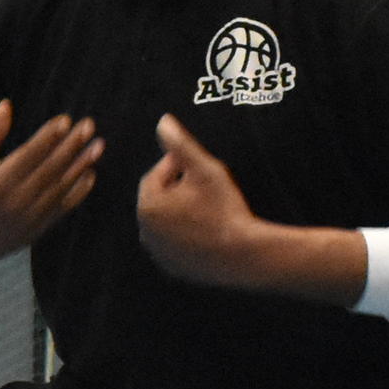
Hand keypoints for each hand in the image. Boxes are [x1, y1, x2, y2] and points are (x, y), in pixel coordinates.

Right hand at [0, 105, 99, 282]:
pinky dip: (77, 193)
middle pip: (51, 168)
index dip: (51, 135)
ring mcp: (27, 219)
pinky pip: (61, 210)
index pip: (31, 153)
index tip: (67, 120)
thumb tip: (6, 105)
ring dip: (81, 166)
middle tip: (89, 126)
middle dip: (72, 145)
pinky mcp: (33, 232)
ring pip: (61, 189)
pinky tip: (89, 175)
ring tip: (97, 146)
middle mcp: (15, 202)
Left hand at [135, 117, 286, 286]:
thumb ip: (181, 145)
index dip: (176, 167)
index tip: (198, 166)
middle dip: (177, 189)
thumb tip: (162, 120)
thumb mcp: (205, 169)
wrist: (243, 254)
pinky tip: (209, 228)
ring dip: (181, 211)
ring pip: (167, 222)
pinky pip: (175, 243)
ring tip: (208, 206)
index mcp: (147, 206)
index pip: (155, 176)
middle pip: (159, 200)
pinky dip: (186, 234)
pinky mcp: (172, 267)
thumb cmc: (224, 208)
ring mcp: (158, 253)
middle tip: (204, 185)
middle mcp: (145, 232)